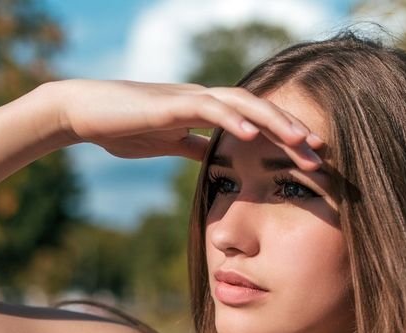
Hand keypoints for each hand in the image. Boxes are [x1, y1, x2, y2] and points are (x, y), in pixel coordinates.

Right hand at [44, 78, 325, 169]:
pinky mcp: (171, 104)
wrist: (84, 113)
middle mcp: (204, 100)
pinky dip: (232, 119)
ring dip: (274, 123)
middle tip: (321, 153)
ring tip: (300, 140)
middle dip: (291, 132)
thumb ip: (193, 147)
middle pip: (259, 111)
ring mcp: (189, 99)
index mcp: (206, 112)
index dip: (284, 138)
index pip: (255, 123)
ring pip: (243, 104)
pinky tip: (251, 134)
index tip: (311, 158)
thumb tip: (215, 161)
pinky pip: (208, 108)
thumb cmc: (121, 127)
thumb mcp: (167, 143)